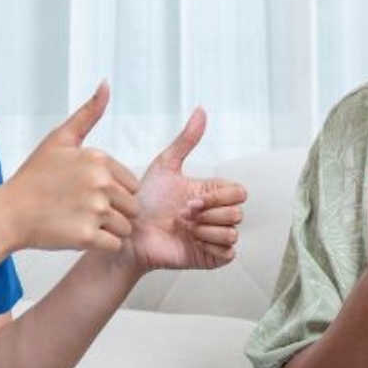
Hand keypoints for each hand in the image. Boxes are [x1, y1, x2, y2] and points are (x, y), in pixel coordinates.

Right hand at [0, 83, 139, 251]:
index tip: (87, 193)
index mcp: (98, 159)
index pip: (132, 185)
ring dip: (109, 230)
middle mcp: (100, 182)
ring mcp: (94, 210)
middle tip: (84, 211)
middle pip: (132, 207)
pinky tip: (79, 235)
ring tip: (81, 222)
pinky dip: (101, 245)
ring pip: (126, 227)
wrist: (8, 213)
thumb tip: (106, 84)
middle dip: (115, 213)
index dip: (114, 193)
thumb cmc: (34, 177)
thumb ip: (88, 114)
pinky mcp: (87, 236)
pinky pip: (114, 245)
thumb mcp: (59, 140)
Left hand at [126, 107, 246, 271]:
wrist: (129, 234)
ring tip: (184, 229)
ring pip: (233, 232)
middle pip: (238, 212)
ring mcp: (214, 237)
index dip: (218, 197)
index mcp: (211, 193)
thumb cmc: (143, 202)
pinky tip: (191, 241)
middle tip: (183, 215)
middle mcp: (215, 215)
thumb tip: (201, 109)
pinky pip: (228, 253)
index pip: (239, 192)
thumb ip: (186, 140)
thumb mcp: (165, 166)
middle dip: (209, 214)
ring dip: (207, 230)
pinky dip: (211, 246)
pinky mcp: (210, 257)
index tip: (191, 199)